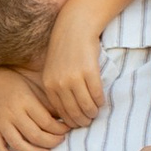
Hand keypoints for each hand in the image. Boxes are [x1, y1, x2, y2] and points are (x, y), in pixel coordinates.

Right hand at [0, 66, 67, 150]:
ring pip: (19, 145)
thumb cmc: (10, 78)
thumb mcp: (31, 83)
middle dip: (52, 142)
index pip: (47, 122)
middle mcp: (12, 113)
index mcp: (25, 100)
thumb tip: (63, 115)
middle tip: (61, 141)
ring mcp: (0, 122)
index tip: (67, 129)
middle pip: (36, 136)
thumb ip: (46, 99)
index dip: (60, 129)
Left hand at [39, 13, 109, 132]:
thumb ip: (57, 87)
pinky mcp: (89, 72)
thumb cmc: (65, 49)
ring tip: (95, 113)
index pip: (60, 112)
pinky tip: (101, 101)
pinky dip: (100, 101)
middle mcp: (60, 83)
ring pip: (86, 106)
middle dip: (82, 120)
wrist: (75, 27)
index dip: (70, 120)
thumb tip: (64, 111)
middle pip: (73, 112)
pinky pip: (97, 95)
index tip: (77, 123)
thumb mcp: (53, 69)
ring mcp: (74, 78)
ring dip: (92, 113)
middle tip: (88, 122)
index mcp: (49, 84)